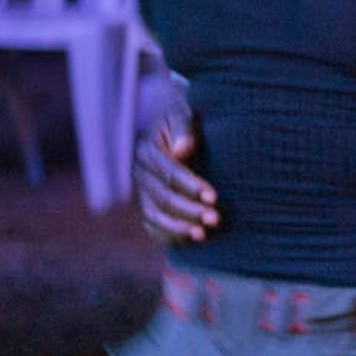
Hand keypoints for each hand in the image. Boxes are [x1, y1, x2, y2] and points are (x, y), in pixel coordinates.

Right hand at [134, 100, 218, 243]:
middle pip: (162, 198)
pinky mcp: (149, 203)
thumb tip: (182, 150)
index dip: (191, 186)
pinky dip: (168, 235)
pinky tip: (190, 241)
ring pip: (154, 215)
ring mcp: (142, 191)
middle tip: (215, 219)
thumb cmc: (182, 119)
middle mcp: (140, 173)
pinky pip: (152, 225)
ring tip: (203, 235)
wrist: (170, 125)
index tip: (213, 196)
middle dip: (189, 210)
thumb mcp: (183, 114)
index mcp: (147, 151)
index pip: (169, 173)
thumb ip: (183, 129)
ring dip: (179, 227)